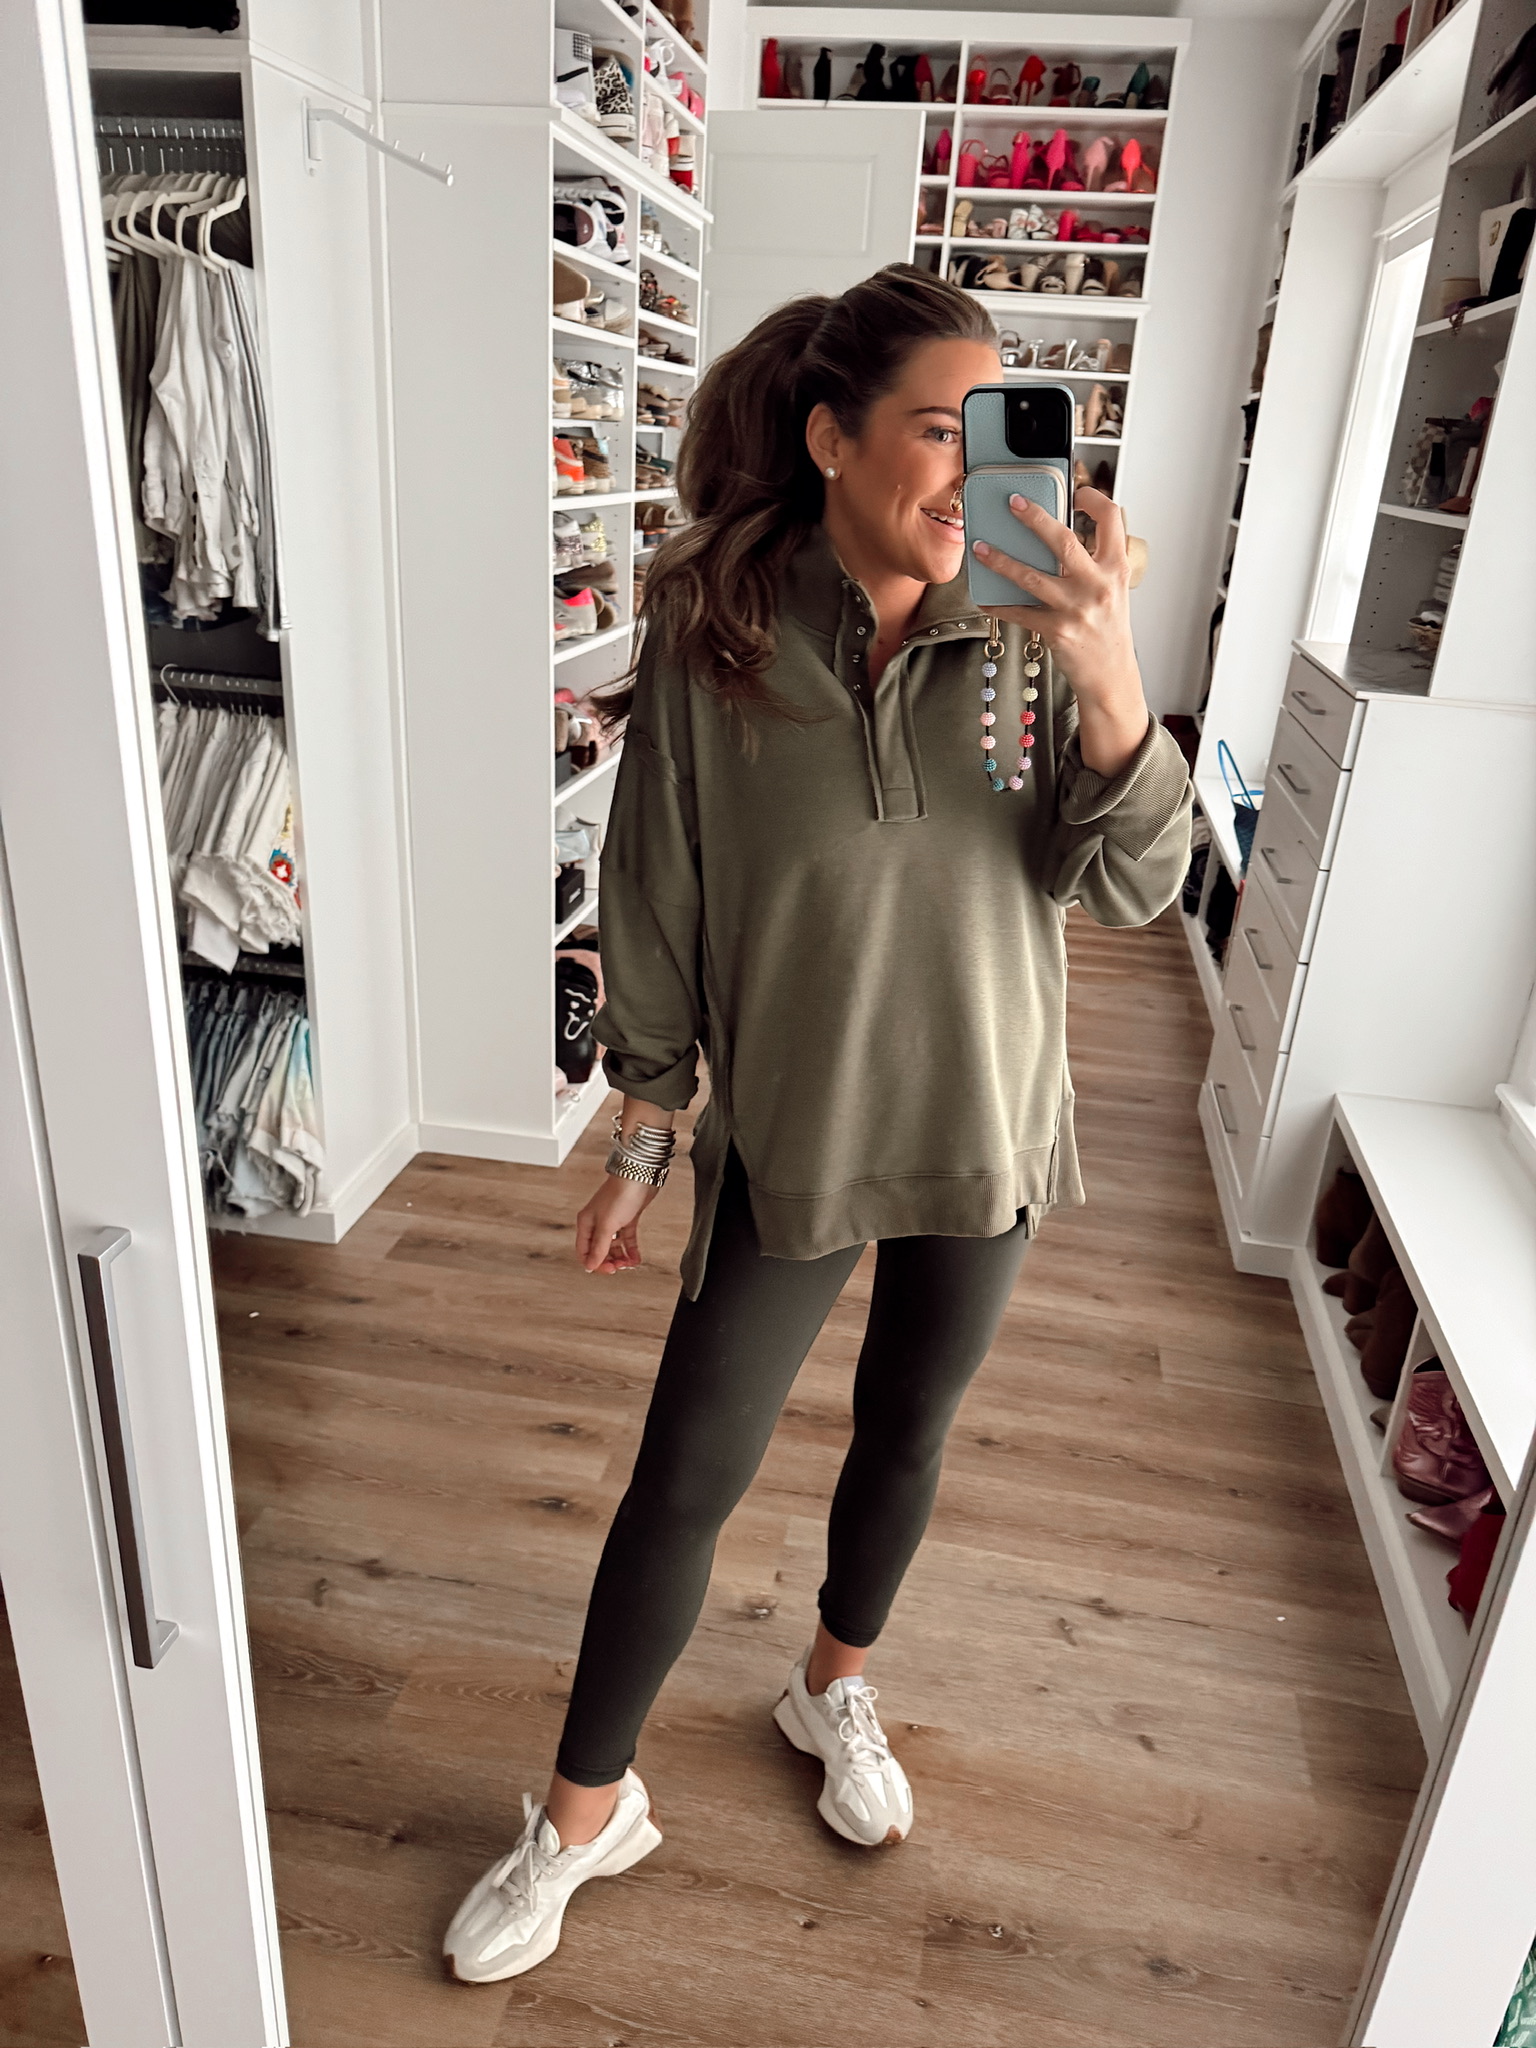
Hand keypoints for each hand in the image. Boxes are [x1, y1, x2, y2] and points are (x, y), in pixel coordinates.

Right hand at [576, 1172, 659, 1273]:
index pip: (584, 1251)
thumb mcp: (607, 1225)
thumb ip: (599, 1247)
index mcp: (586, 1223)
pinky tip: (636, 1257)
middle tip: (620, 1267)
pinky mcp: (627, 1219)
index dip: (595, 1263)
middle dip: (609, 1261)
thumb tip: (590, 1265)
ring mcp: (613, 1221)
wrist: (639, 1176)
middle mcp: (597, 1223)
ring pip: (613, 1246)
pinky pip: (627, 1240)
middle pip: (599, 1250)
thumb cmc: (620, 1194)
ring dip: (621, 1257)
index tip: (608, 1270)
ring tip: (629, 1263)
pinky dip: (631, 1250)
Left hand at [972, 487, 1149, 776]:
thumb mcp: (1111, 589)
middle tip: (1012, 502)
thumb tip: (1052, 535)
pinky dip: (999, 603)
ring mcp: (1076, 609)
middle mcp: (1098, 585)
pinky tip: (983, 595)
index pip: (1112, 519)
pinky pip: (1020, 612)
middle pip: (1063, 540)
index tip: (1076, 493)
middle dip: (1034, 517)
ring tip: (980, 547)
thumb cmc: (1108, 628)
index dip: (1094, 499)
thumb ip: (1092, 562)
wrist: (1111, 674)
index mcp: (1116, 568)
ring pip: (1031, 576)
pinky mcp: (1057, 631)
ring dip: (1001, 560)